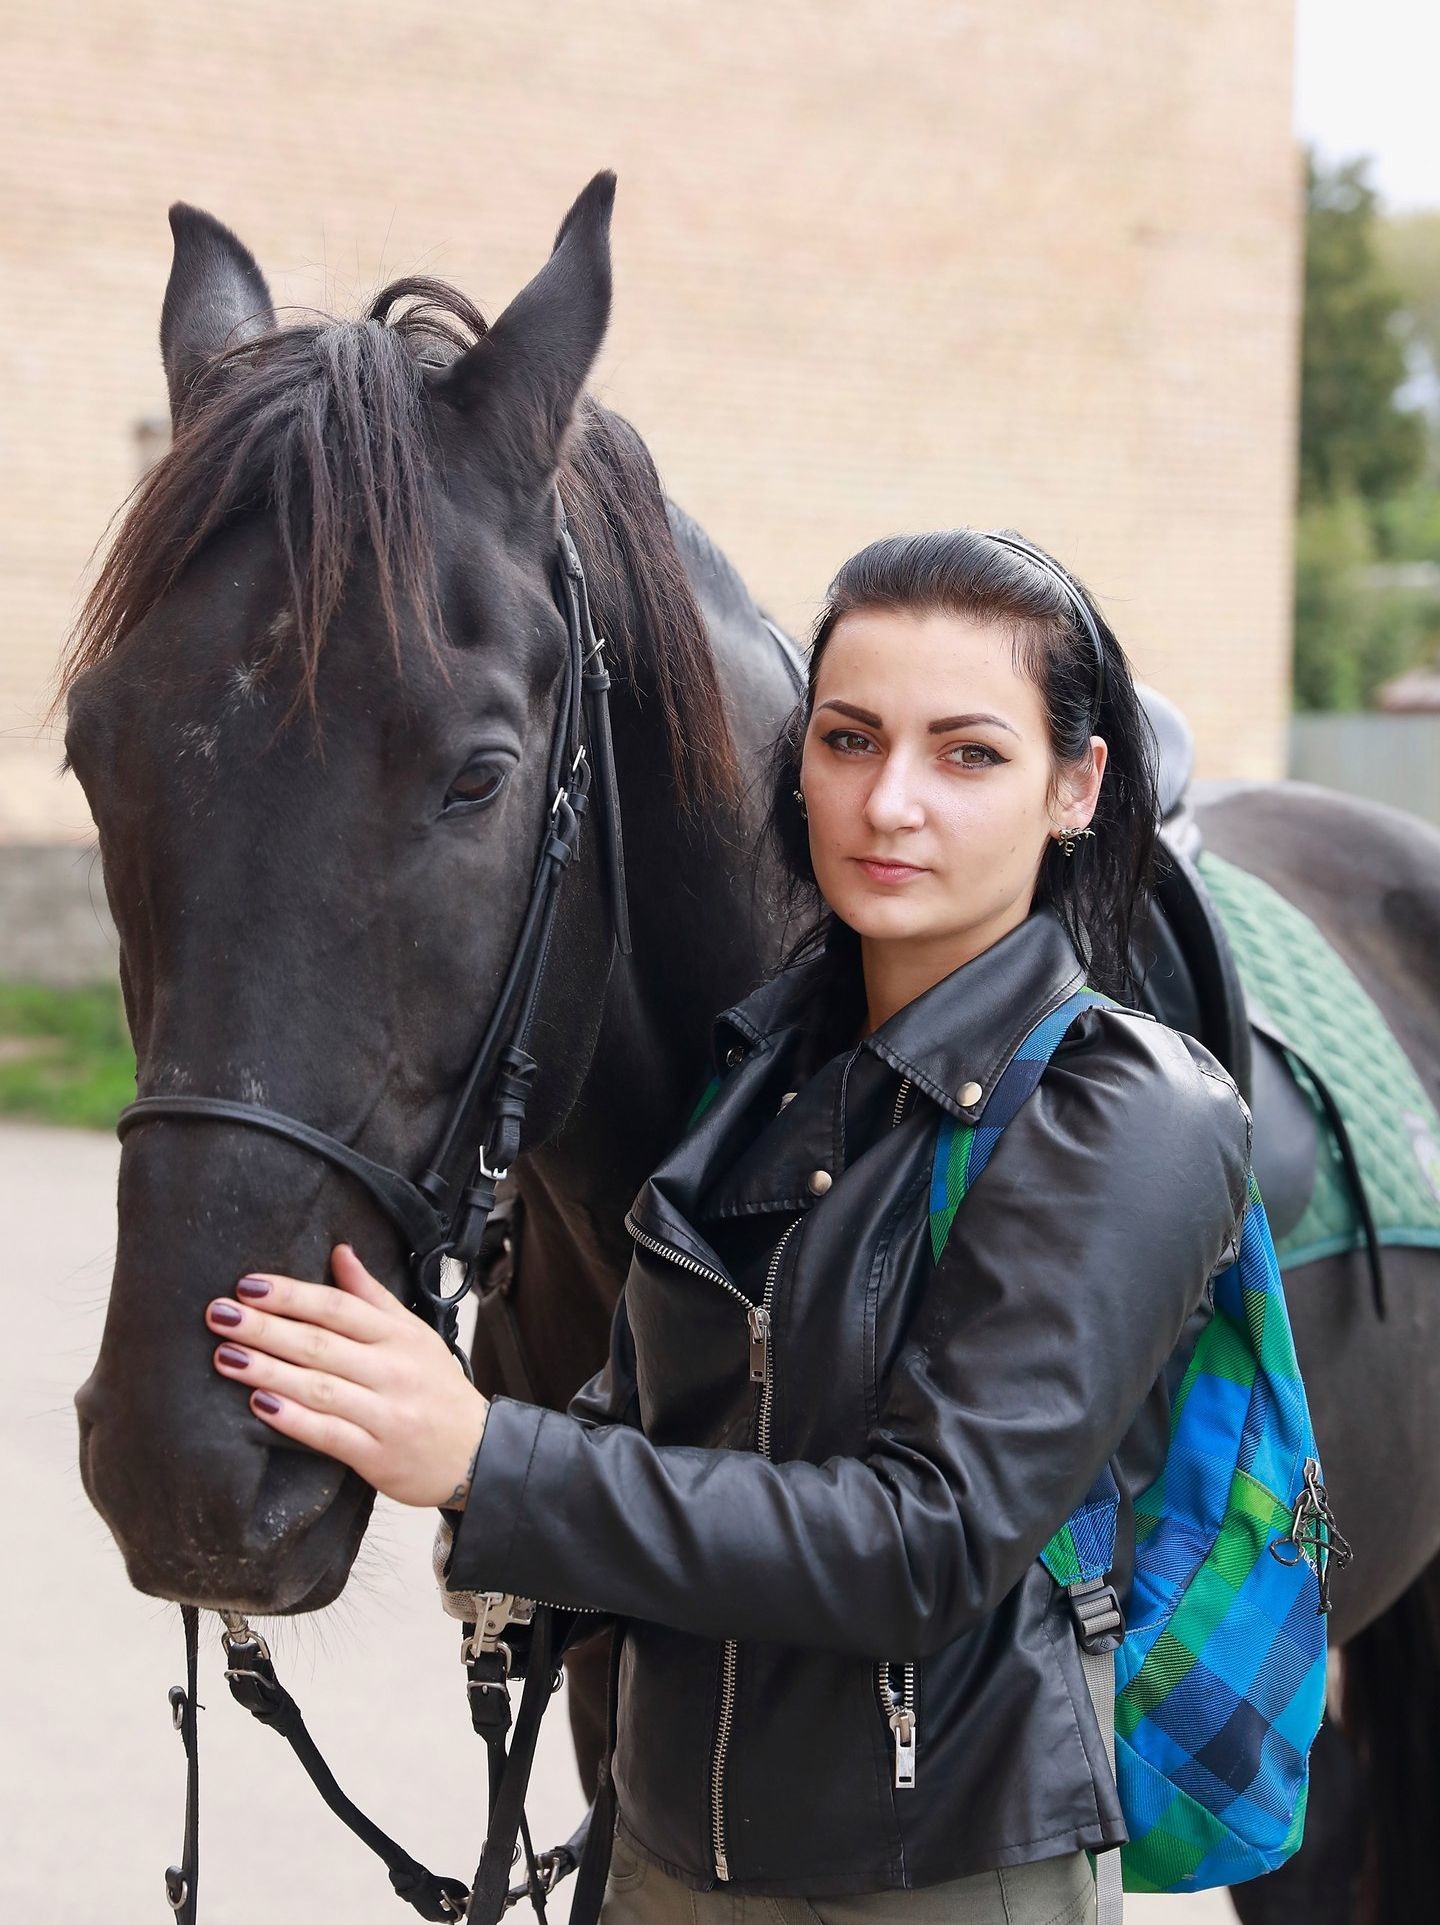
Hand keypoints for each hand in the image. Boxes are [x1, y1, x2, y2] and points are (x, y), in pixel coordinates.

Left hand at [205, 1243, 489, 1509]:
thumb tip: (340, 1252)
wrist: (476, 1453)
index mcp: (399, 1336)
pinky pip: (329, 1435)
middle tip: (219, 1315)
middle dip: (265, 1327)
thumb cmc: (437, 1389)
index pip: (339, 1308)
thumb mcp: (414, 1334)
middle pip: (321, 1344)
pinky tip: (259, 1405)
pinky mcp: (376, 1455)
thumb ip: (372, 1296)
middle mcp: (392, 1370)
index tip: (248, 1285)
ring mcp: (385, 1414)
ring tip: (225, 1357)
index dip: (292, 1295)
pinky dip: (293, 1419)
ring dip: (268, 1370)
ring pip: (319, 1387)